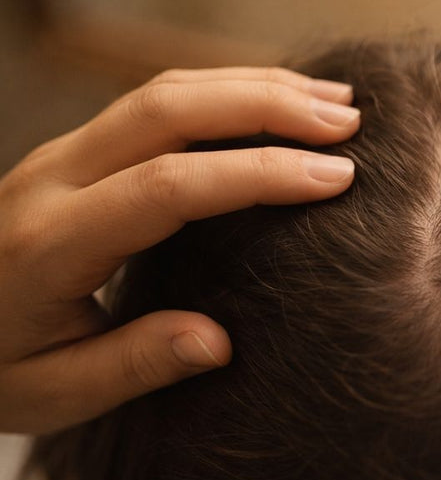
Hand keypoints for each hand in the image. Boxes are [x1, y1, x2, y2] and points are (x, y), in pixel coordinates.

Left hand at [0, 67, 359, 432]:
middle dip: (268, 106)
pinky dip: (227, 90)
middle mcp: (54, 178)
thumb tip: (218, 342)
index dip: (258, 176)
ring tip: (336, 102)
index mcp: (50, 242)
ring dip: (255, 87)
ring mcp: (65, 153)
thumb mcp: (55, 393)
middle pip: (168, 109)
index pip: (168, 188)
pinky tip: (277, 102)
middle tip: (350, 122)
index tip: (336, 180)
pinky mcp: (81, 147)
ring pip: (165, 89)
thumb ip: (135, 365)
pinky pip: (159, 98)